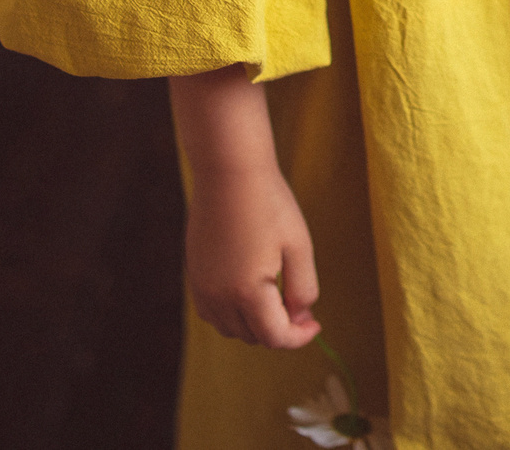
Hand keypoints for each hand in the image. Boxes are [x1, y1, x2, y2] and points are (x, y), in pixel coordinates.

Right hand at [184, 159, 321, 347]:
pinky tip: (251, 288)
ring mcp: (201, 287)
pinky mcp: (194, 274)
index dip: (299, 337)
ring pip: (230, 328)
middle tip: (299, 304)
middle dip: (278, 329)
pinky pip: (213, 311)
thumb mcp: (299, 247)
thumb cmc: (269, 203)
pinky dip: (233, 312)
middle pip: (252, 336)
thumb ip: (303, 289)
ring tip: (277, 296)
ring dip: (254, 324)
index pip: (274, 337)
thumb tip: (300, 317)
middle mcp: (218, 297)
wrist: (229, 171)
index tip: (315, 324)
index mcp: (247, 293)